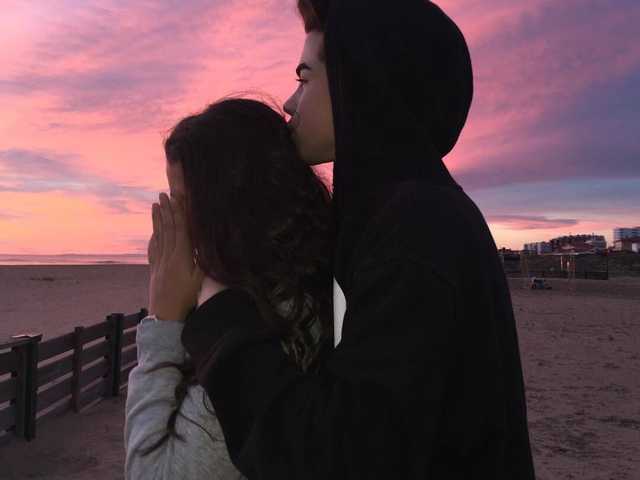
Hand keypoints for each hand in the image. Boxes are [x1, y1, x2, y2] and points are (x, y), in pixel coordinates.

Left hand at [148, 192, 204, 321]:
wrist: (164, 314)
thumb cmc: (185, 297)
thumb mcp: (199, 279)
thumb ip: (203, 259)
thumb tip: (208, 243)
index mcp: (181, 256)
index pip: (180, 229)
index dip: (178, 213)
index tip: (176, 198)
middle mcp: (168, 255)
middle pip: (168, 228)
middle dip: (166, 210)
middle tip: (163, 195)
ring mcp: (159, 262)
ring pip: (159, 236)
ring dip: (158, 220)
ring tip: (155, 205)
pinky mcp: (154, 269)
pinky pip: (153, 249)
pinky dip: (153, 237)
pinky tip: (153, 231)